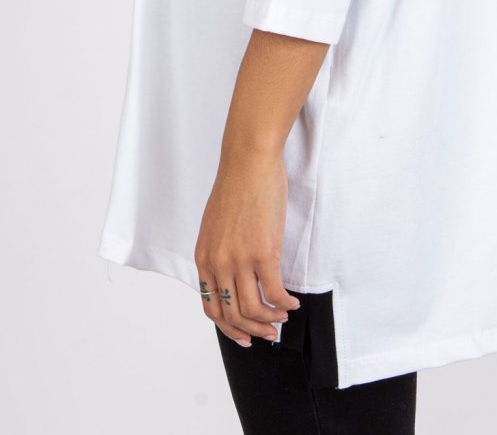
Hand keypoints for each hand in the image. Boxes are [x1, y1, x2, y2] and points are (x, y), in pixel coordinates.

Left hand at [194, 148, 302, 344]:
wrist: (248, 161)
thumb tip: (235, 277)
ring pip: (253, 310)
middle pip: (232, 315)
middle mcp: (218, 262)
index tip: (245, 335)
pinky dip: (285, 304)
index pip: (211, 307)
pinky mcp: (263, 251)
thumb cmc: (236, 187)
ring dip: (270, 321)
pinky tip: (292, 302)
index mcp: (204, 257)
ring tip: (283, 317)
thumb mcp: (216, 226)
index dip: (229, 328)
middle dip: (253, 330)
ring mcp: (240, 259)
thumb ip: (221, 253)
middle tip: (269, 333)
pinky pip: (274, 292)